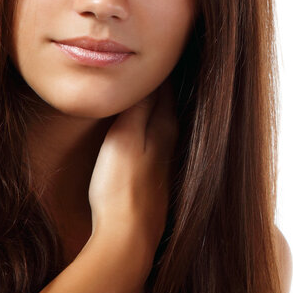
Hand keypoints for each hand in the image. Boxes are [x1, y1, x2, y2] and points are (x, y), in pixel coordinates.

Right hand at [88, 79, 178, 276]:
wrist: (128, 237)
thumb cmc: (121, 185)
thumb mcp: (125, 137)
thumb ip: (138, 106)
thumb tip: (150, 75)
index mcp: (165, 127)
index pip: (164, 89)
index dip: (155, 73)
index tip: (150, 55)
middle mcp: (170, 142)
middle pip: (166, 106)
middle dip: (156, 88)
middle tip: (143, 69)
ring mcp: (164, 164)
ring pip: (162, 126)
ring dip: (153, 110)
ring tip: (142, 96)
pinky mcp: (155, 181)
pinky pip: (156, 145)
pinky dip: (149, 132)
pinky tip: (141, 136)